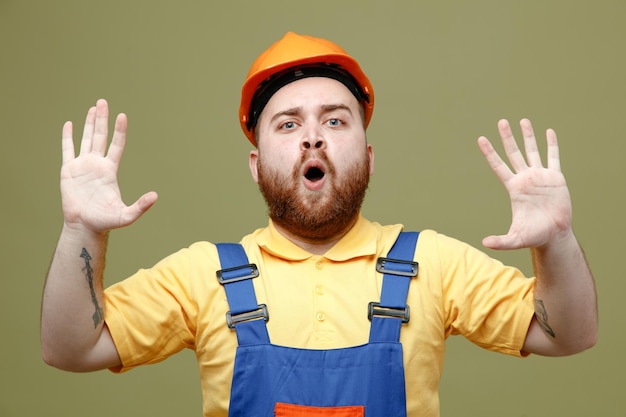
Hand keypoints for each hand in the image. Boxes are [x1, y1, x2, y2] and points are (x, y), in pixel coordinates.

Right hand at [60, 99, 156, 233]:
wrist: (84, 226)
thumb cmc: (106, 221)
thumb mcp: (126, 215)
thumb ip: (141, 206)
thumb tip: (155, 196)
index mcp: (110, 171)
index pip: (116, 146)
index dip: (119, 131)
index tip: (122, 116)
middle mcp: (97, 164)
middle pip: (100, 136)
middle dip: (102, 119)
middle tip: (103, 101)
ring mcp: (83, 166)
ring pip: (86, 139)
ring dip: (88, 123)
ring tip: (93, 107)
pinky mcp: (68, 170)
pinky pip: (67, 150)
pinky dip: (67, 137)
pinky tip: (69, 124)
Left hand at [477, 119, 571, 249]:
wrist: (555, 234)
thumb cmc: (534, 235)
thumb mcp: (516, 238)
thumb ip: (501, 241)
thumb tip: (484, 244)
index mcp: (514, 188)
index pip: (498, 166)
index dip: (490, 152)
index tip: (481, 139)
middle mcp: (525, 179)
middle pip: (513, 153)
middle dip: (507, 137)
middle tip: (501, 121)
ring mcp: (540, 176)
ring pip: (532, 151)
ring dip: (528, 136)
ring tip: (522, 120)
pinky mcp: (556, 177)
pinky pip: (553, 157)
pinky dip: (551, 144)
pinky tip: (548, 132)